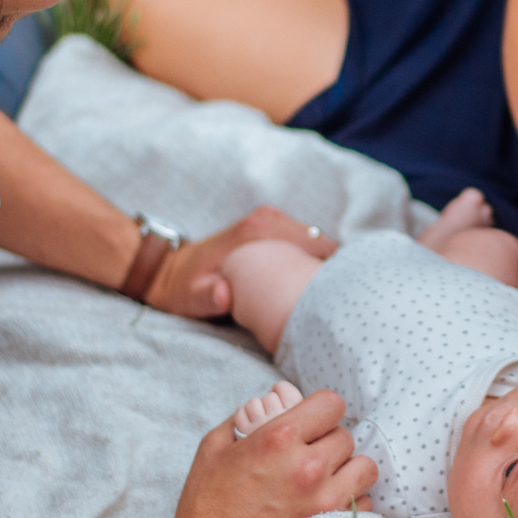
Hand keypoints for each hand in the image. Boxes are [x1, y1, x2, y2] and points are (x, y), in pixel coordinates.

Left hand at [145, 205, 340, 318]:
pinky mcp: (270, 227)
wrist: (170, 269)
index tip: (344, 293)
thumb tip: (225, 294)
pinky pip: (304, 241)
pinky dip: (315, 258)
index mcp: (256, 231)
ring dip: (327, 263)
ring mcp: (269, 220)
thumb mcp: (193, 297)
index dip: (333, 267)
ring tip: (337, 293)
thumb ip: (210, 298)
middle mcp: (267, 219)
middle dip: (335, 267)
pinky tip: (318, 283)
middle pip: (320, 241)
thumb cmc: (184, 287)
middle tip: (346, 299)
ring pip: (315, 240)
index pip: (312, 243)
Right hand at [165, 388, 376, 517]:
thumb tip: (270, 402)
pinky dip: (351, 500)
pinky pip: (364, 503)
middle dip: (327, 440)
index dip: (321, 409)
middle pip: (345, 436)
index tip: (310, 421)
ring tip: (324, 477)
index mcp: (280, 437)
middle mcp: (308, 466)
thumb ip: (246, 416)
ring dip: (346, 468)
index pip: (332, 404)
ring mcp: (322, 499)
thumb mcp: (216, 444)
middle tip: (306, 454)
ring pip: (363, 467)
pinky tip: (326, 502)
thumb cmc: (207, 500)